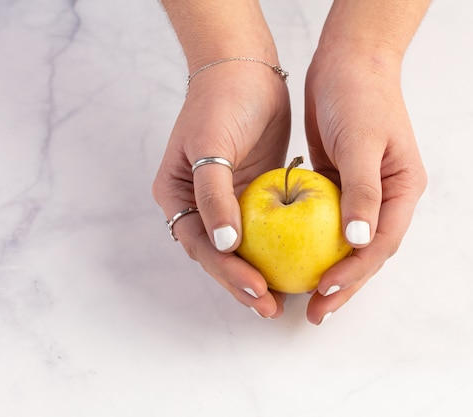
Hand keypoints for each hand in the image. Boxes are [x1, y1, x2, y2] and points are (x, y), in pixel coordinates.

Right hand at [152, 61, 290, 318]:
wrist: (246, 68)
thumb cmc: (221, 101)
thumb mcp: (210, 146)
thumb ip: (214, 197)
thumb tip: (225, 245)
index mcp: (177, 196)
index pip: (201, 245)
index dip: (227, 271)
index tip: (257, 289)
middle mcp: (199, 204)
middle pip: (219, 255)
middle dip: (243, 284)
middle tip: (270, 308)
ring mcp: (226, 201)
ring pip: (241, 248)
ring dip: (259, 272)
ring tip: (281, 299)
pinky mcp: (251, 193)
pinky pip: (263, 229)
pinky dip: (275, 249)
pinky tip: (294, 265)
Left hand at [304, 49, 426, 324]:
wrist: (347, 62)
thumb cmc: (360, 95)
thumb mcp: (362, 141)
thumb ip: (362, 192)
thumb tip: (359, 242)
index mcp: (403, 190)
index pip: (380, 243)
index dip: (354, 273)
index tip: (324, 291)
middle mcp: (386, 198)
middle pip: (365, 253)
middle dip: (343, 286)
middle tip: (316, 313)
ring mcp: (362, 194)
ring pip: (346, 243)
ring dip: (328, 270)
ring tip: (305, 298)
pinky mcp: (339, 186)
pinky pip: (326, 224)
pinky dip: (313, 244)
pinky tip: (294, 259)